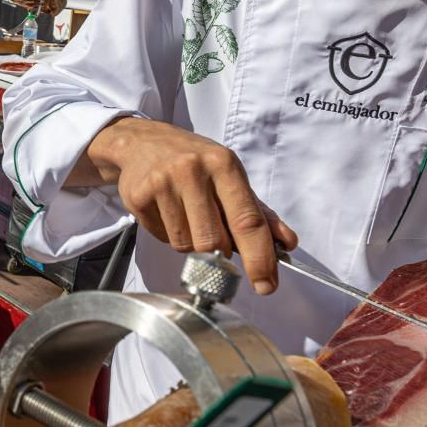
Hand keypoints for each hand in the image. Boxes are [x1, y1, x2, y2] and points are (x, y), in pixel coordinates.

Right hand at [86, 117, 297, 294]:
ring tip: (186, 215)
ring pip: (186, 245)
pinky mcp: (139, 197)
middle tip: (213, 235)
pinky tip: (167, 211)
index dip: (259, 257)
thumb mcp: (229, 177)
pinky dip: (169, 234)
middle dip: (218, 251)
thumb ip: (258, 212)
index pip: (247, 220)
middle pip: (214, 242)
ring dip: (191, 242)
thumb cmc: (194, 162)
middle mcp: (194, 171)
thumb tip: (286, 243)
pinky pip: (163, 238)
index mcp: (223, 164)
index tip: (267, 284)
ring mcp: (164, 183)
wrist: (143, 142)